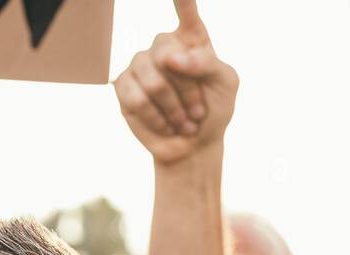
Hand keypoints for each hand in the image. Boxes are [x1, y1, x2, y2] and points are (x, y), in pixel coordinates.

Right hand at [115, 0, 237, 165]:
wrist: (194, 146)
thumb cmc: (213, 110)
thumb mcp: (225, 83)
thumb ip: (206, 62)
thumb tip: (173, 58)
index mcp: (191, 38)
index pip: (186, 12)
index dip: (182, 0)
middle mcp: (163, 47)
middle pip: (167, 53)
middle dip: (187, 89)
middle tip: (197, 112)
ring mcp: (140, 65)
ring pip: (153, 81)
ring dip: (173, 108)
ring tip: (184, 122)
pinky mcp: (124, 88)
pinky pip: (137, 99)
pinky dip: (156, 118)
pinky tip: (166, 125)